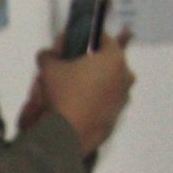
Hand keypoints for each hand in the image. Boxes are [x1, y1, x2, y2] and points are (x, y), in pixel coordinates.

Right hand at [32, 30, 133, 155]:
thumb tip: (48, 54)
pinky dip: (93, 101)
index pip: (103, 38)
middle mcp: (125, 75)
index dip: (85, 39)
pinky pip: (105, 101)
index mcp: (113, 58)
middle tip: (69, 69)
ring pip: (107, 82)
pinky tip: (75, 107)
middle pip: (107, 61)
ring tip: (70, 91)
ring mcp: (123, 97)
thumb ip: (49, 56)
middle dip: (90, 62)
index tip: (72, 45)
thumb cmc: (63, 94)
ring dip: (92, 82)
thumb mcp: (48, 69)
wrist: (68, 134)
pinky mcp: (117, 115)